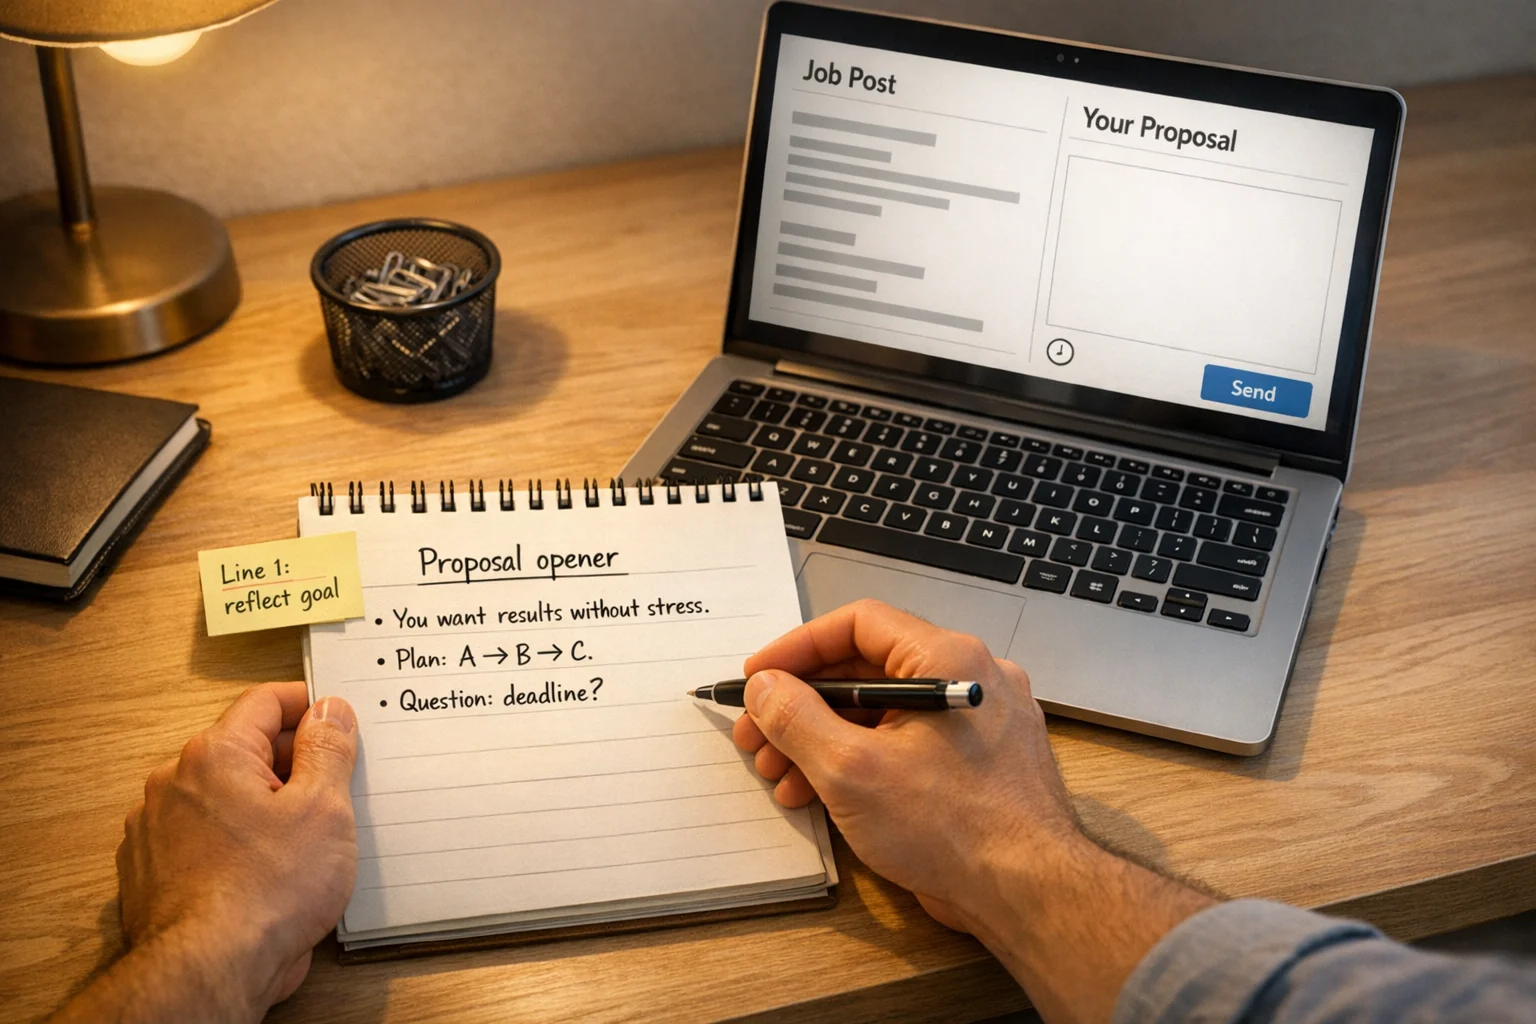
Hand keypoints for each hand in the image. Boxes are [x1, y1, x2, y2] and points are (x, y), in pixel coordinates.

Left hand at [113, 682, 358, 1015]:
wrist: (210, 970)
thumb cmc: (265, 893)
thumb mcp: (324, 808)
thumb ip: (328, 749)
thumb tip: (329, 711)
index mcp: (214, 755)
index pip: (267, 701)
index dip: (311, 706)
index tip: (339, 723)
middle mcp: (174, 783)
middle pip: (245, 750)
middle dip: (292, 764)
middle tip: (335, 790)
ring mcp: (156, 830)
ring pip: (224, 797)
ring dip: (263, 807)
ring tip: (304, 840)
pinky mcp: (152, 873)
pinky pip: (205, 839)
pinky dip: (236, 844)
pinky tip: (269, 871)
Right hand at [734, 600, 1213, 1023]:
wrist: (1030, 894)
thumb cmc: (955, 827)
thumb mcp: (851, 770)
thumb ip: (797, 719)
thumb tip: (765, 688)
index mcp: (948, 659)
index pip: (859, 624)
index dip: (798, 648)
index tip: (758, 677)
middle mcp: (968, 679)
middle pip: (866, 670)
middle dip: (802, 706)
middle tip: (757, 736)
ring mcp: (976, 723)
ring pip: (883, 713)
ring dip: (822, 741)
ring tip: (778, 777)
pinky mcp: (976, 765)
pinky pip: (906, 745)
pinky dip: (859, 763)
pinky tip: (819, 796)